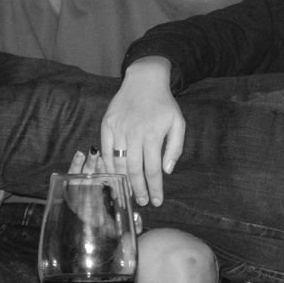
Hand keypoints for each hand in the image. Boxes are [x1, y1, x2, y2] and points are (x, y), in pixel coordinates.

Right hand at [99, 59, 183, 205]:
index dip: (154, 188)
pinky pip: (105, 151)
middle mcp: (134, 134)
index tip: (156, 201)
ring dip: (122, 181)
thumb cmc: (164, 104)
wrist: (144, 80)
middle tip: (142, 202)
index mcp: (153, 135)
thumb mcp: (178, 123)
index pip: (153, 169)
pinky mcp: (106, 125)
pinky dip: (108, 166)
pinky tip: (113, 176)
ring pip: (118, 163)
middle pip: (134, 170)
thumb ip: (175, 147)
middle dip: (138, 190)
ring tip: (127, 193)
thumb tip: (167, 170)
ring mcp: (118, 130)